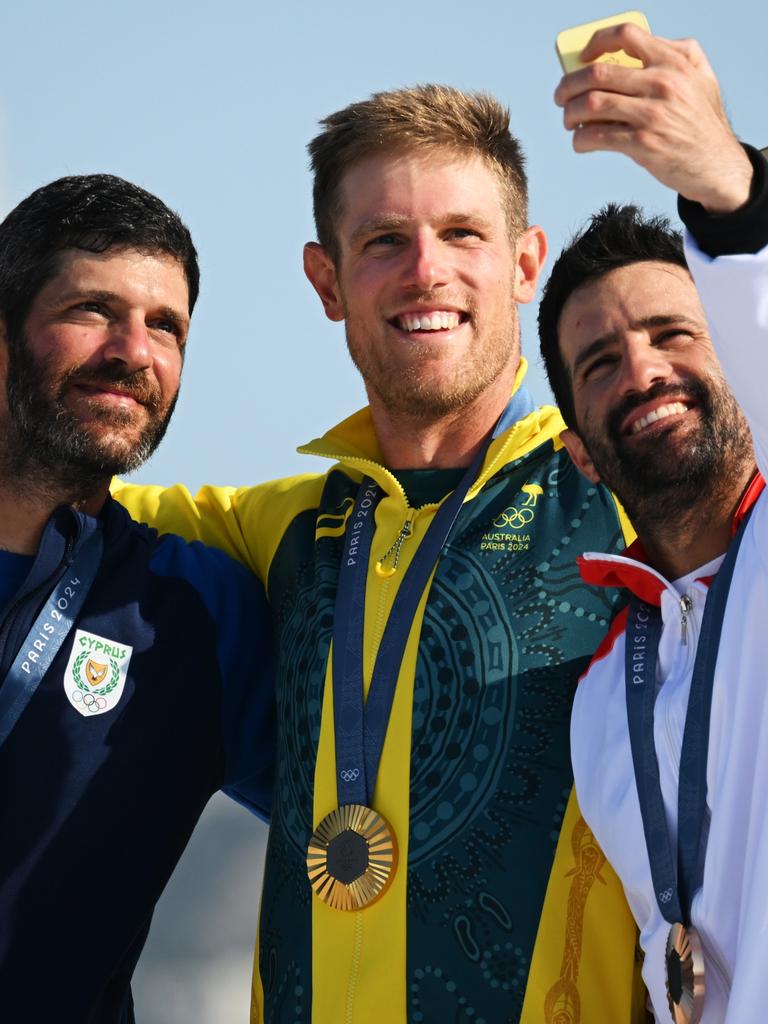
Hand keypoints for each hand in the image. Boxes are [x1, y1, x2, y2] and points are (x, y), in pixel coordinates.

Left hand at [554, 24, 752, 212]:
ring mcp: (651, 114)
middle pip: (597, 73)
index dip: (596, 43)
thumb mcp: (703, 77)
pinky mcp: (643, 144)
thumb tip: (640, 45)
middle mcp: (662, 83)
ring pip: (591, 103)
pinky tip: (580, 141)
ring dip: (569, 113)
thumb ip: (680, 53)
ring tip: (568, 121)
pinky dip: (580, 139)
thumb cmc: (703, 123)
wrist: (717, 166)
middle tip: (561, 97)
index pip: (626, 35)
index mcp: (673, 62)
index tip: (583, 57)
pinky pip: (597, 136)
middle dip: (568, 85)